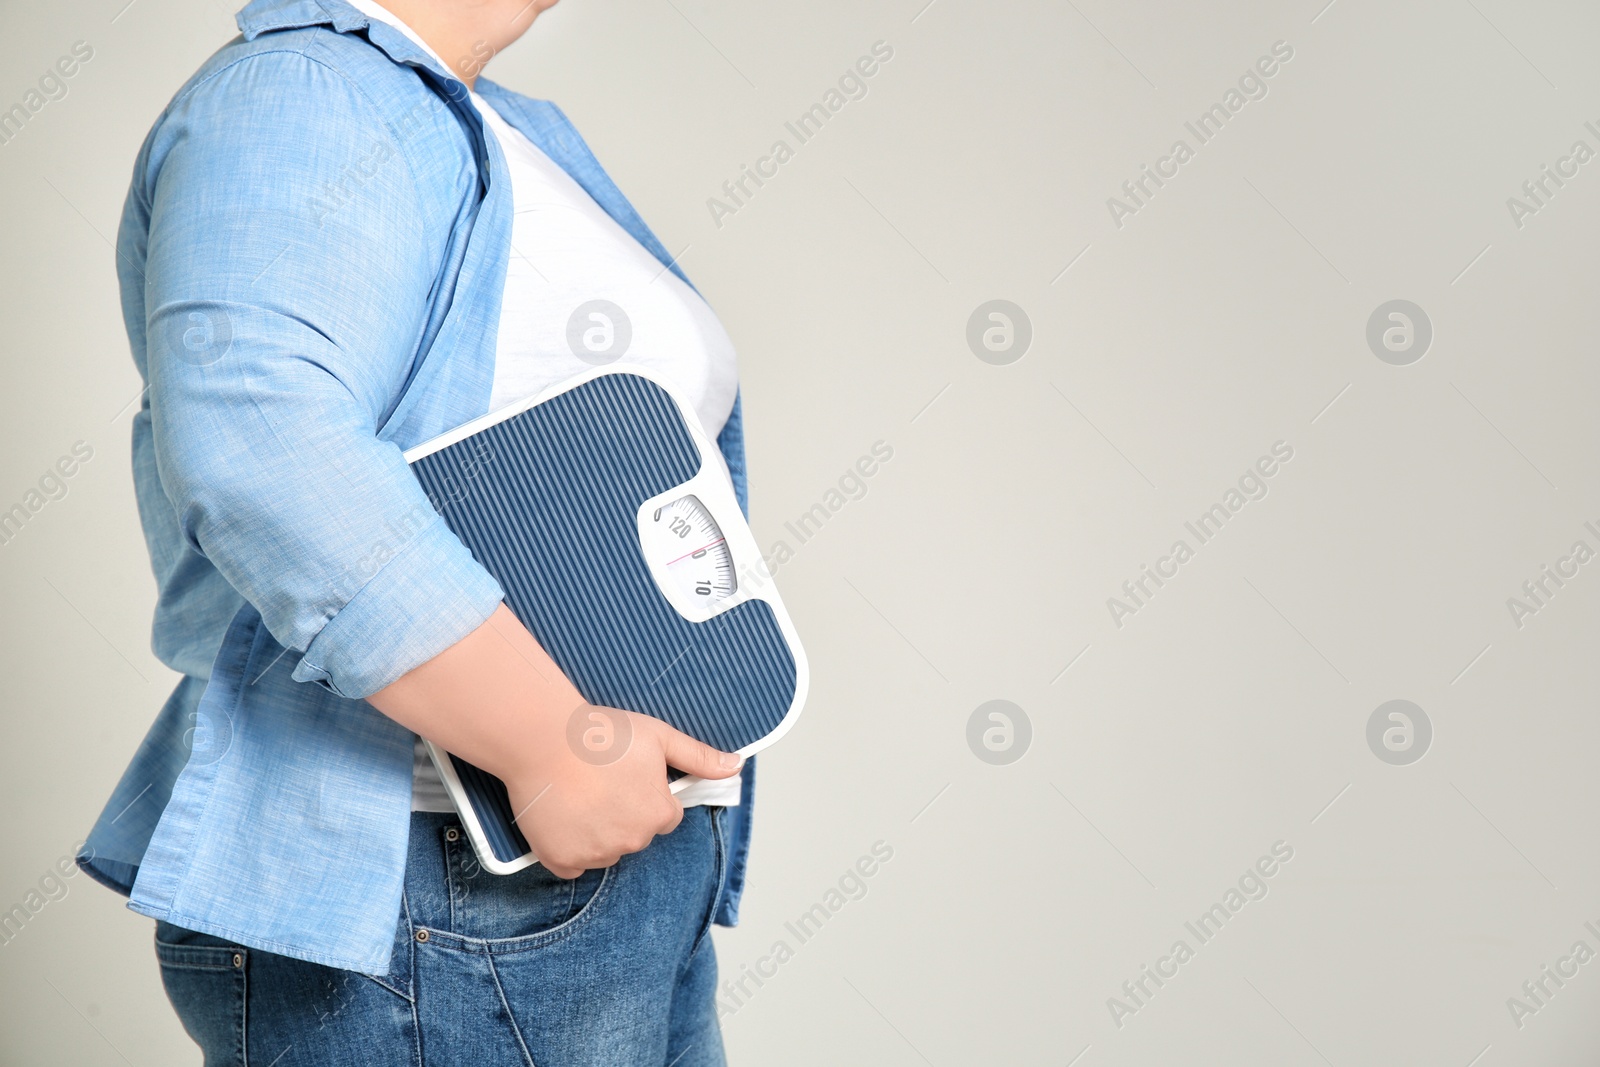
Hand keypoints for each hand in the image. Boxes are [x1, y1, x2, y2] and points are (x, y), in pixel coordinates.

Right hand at [366, 604, 742, 879]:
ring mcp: (596, 854)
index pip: (664, 815)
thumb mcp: (659, 737)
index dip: (646, 793)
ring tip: (577, 793)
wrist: (543, 738)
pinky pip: (573, 864)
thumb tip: (735, 766)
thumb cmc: (600, 733)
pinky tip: (562, 816)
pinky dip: (568, 847)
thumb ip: (698, 757)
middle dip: (622, 812)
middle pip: (635, 834)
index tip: (624, 774)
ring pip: (605, 849)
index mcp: (659, 815)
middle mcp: (632, 841)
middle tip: (598, 780)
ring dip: (595, 830)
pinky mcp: (562, 860)